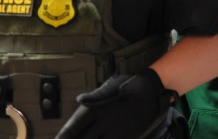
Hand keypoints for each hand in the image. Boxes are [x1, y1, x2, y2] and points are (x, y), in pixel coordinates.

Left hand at [55, 68, 178, 138]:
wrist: (154, 90)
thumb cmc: (131, 85)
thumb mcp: (112, 85)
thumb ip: (94, 96)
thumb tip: (79, 100)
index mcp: (98, 109)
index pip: (73, 128)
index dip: (63, 136)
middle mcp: (104, 124)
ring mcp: (116, 133)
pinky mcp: (126, 137)